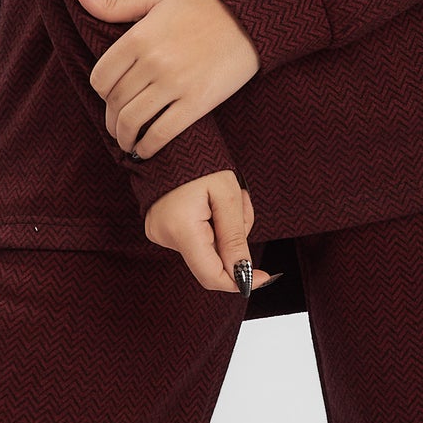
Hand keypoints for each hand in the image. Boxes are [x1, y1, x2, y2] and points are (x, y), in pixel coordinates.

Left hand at [71, 0, 260, 159]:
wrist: (249, 21)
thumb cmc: (203, 8)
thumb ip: (116, 4)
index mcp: (138, 37)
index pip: (100, 77)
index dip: (100, 92)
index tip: (109, 96)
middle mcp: (152, 62)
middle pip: (115, 101)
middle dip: (111, 117)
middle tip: (116, 124)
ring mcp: (174, 84)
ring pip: (132, 121)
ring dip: (124, 137)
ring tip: (127, 141)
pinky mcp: (196, 103)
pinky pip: (161, 133)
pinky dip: (147, 147)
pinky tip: (144, 149)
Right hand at [141, 169, 274, 296]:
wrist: (171, 142)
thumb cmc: (201, 162)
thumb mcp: (228, 197)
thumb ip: (235, 238)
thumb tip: (244, 276)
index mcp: (181, 229)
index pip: (211, 276)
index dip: (239, 281)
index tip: (263, 277)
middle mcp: (164, 236)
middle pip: (212, 262)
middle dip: (234, 243)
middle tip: (240, 207)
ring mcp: (159, 233)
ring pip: (207, 251)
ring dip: (225, 232)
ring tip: (224, 199)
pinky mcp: (160, 229)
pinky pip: (196, 240)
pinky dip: (211, 228)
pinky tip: (210, 204)